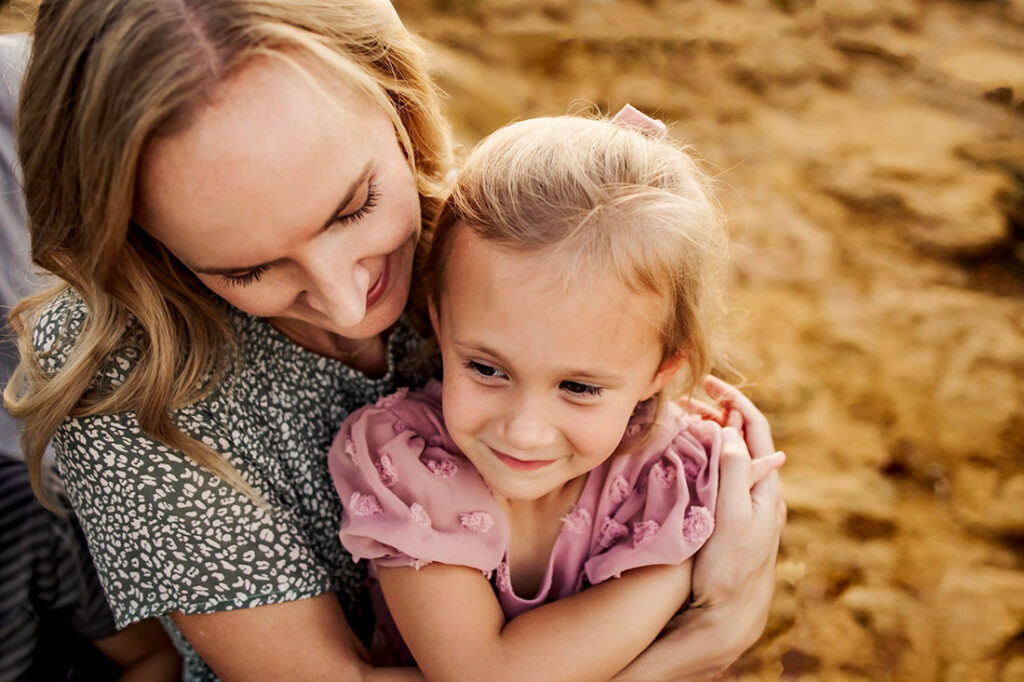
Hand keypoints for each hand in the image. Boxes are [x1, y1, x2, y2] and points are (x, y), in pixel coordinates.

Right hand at [680, 376, 786, 661]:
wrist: (729, 612)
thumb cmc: (727, 567)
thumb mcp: (729, 517)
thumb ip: (734, 472)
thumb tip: (731, 431)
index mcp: (764, 485)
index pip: (755, 427)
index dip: (734, 400)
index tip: (708, 384)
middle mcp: (759, 490)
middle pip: (742, 438)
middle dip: (715, 413)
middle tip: (683, 402)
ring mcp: (744, 503)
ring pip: (729, 455)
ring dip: (708, 433)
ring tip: (679, 421)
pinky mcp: (729, 516)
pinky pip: (720, 473)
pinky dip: (703, 454)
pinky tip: (682, 455)